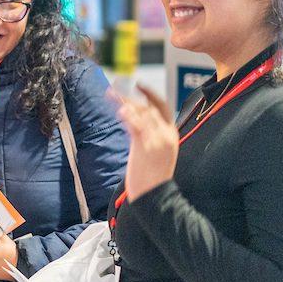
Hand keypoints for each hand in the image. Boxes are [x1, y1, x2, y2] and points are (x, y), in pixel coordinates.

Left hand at [114, 84, 177, 201]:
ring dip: (124, 102)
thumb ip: (150, 135)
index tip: (139, 85)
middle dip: (131, 97)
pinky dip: (128, 116)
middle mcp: (166, 134)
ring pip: (141, 113)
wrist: (155, 196)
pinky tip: (119, 110)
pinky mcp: (146, 146)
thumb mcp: (157, 153)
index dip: (151, 94)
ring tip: (111, 94)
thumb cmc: (153, 177)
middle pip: (148, 108)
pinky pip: (136, 125)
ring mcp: (157, 140)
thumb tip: (135, 121)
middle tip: (116, 89)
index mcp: (171, 135)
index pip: (163, 107)